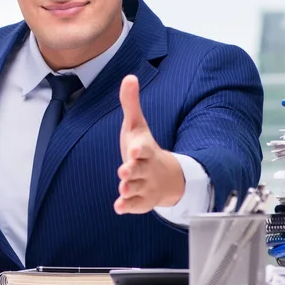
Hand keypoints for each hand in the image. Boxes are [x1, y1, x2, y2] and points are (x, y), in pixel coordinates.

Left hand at [114, 74, 184, 214]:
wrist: (165, 176)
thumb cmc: (144, 147)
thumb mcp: (137, 126)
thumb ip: (131, 104)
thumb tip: (129, 77)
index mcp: (145, 149)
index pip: (143, 148)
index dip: (139, 149)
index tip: (134, 149)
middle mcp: (146, 168)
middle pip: (140, 169)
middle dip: (132, 171)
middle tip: (123, 172)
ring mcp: (146, 185)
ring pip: (138, 188)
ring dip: (130, 188)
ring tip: (122, 188)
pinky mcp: (142, 200)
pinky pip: (136, 205)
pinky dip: (128, 206)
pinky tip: (119, 207)